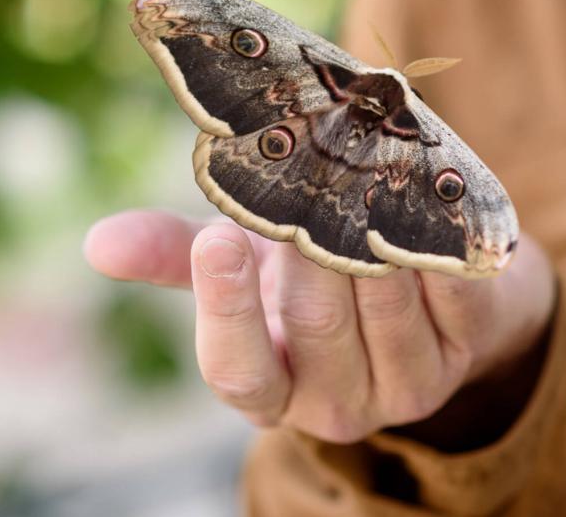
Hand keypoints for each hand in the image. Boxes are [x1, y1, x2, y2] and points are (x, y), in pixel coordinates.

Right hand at [85, 210, 555, 443]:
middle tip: (307, 173)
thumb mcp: (242, 265)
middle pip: (318, 328)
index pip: (237, 373)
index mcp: (270, 385)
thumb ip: (173, 256)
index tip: (218, 239)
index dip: (225, 310)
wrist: (413, 278)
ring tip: (363, 164)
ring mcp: (406, 384)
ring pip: (386, 308)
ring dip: (373, 234)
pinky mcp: (467, 352)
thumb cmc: (309, 270)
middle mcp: (336, 401)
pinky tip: (422, 193)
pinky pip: (453, 296)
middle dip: (311, 251)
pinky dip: (435, 241)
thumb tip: (98, 244)